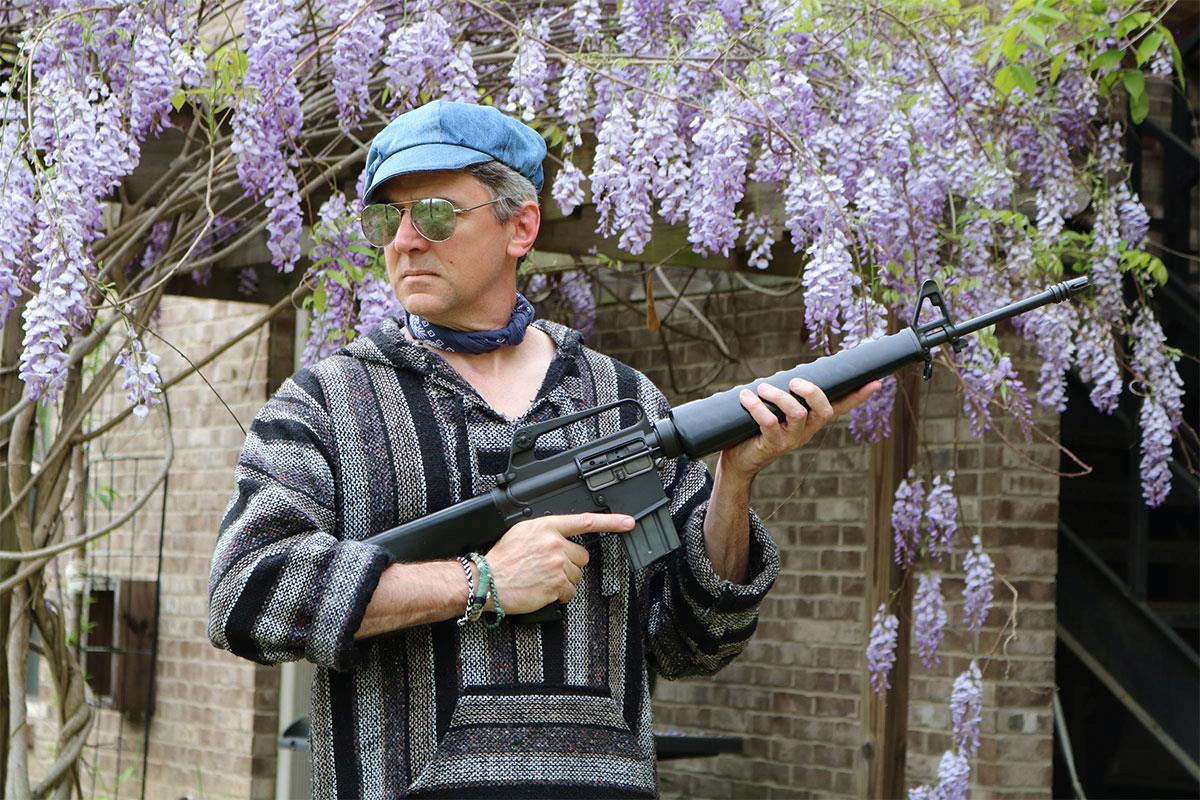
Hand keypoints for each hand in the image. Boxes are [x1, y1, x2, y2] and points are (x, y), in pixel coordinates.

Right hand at [484, 512, 634, 613]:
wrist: (487, 581)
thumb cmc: (502, 559)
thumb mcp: (522, 532)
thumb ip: (546, 531)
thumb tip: (562, 537)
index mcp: (547, 526)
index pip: (585, 521)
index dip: (611, 521)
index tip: (628, 522)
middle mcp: (554, 543)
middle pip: (582, 556)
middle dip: (570, 563)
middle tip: (550, 567)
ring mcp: (557, 564)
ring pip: (577, 575)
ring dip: (564, 580)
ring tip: (542, 579)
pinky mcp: (556, 584)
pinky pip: (570, 591)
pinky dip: (560, 594)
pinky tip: (544, 590)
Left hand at [718, 378, 882, 482]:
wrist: (738, 461)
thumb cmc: (755, 429)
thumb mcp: (774, 409)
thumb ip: (784, 394)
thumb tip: (790, 373)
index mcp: (812, 421)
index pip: (840, 407)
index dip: (857, 396)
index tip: (876, 382)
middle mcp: (806, 431)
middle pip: (824, 410)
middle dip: (812, 391)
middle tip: (793, 381)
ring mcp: (791, 439)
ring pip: (797, 414)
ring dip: (779, 396)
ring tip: (761, 388)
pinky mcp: (772, 445)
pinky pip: (769, 422)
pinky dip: (757, 407)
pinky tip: (746, 397)